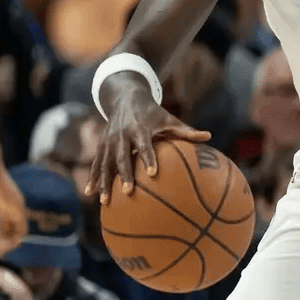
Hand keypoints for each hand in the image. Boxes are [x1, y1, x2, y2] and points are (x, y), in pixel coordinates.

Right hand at [85, 98, 210, 204]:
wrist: (126, 97)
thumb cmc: (153, 113)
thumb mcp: (169, 119)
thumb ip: (187, 131)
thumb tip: (209, 137)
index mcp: (141, 128)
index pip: (145, 144)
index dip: (148, 158)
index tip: (152, 173)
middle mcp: (123, 134)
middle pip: (122, 156)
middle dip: (124, 174)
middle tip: (129, 192)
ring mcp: (110, 140)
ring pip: (105, 162)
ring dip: (104, 181)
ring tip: (105, 201)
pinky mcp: (102, 144)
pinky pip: (96, 162)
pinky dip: (93, 177)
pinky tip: (90, 194)